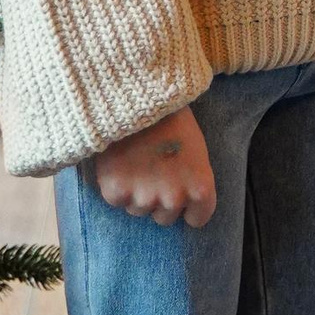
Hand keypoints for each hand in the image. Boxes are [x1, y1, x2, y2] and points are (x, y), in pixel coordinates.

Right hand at [93, 105, 216, 227]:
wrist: (137, 95)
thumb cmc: (170, 118)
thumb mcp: (194, 149)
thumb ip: (190, 180)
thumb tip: (181, 203)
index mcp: (200, 188)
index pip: (197, 219)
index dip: (187, 207)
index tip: (178, 192)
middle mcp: (174, 199)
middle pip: (164, 218)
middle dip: (157, 200)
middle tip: (151, 171)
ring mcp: (144, 197)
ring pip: (137, 210)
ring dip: (134, 193)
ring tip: (133, 162)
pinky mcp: (116, 191)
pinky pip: (115, 200)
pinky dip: (114, 186)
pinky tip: (118, 162)